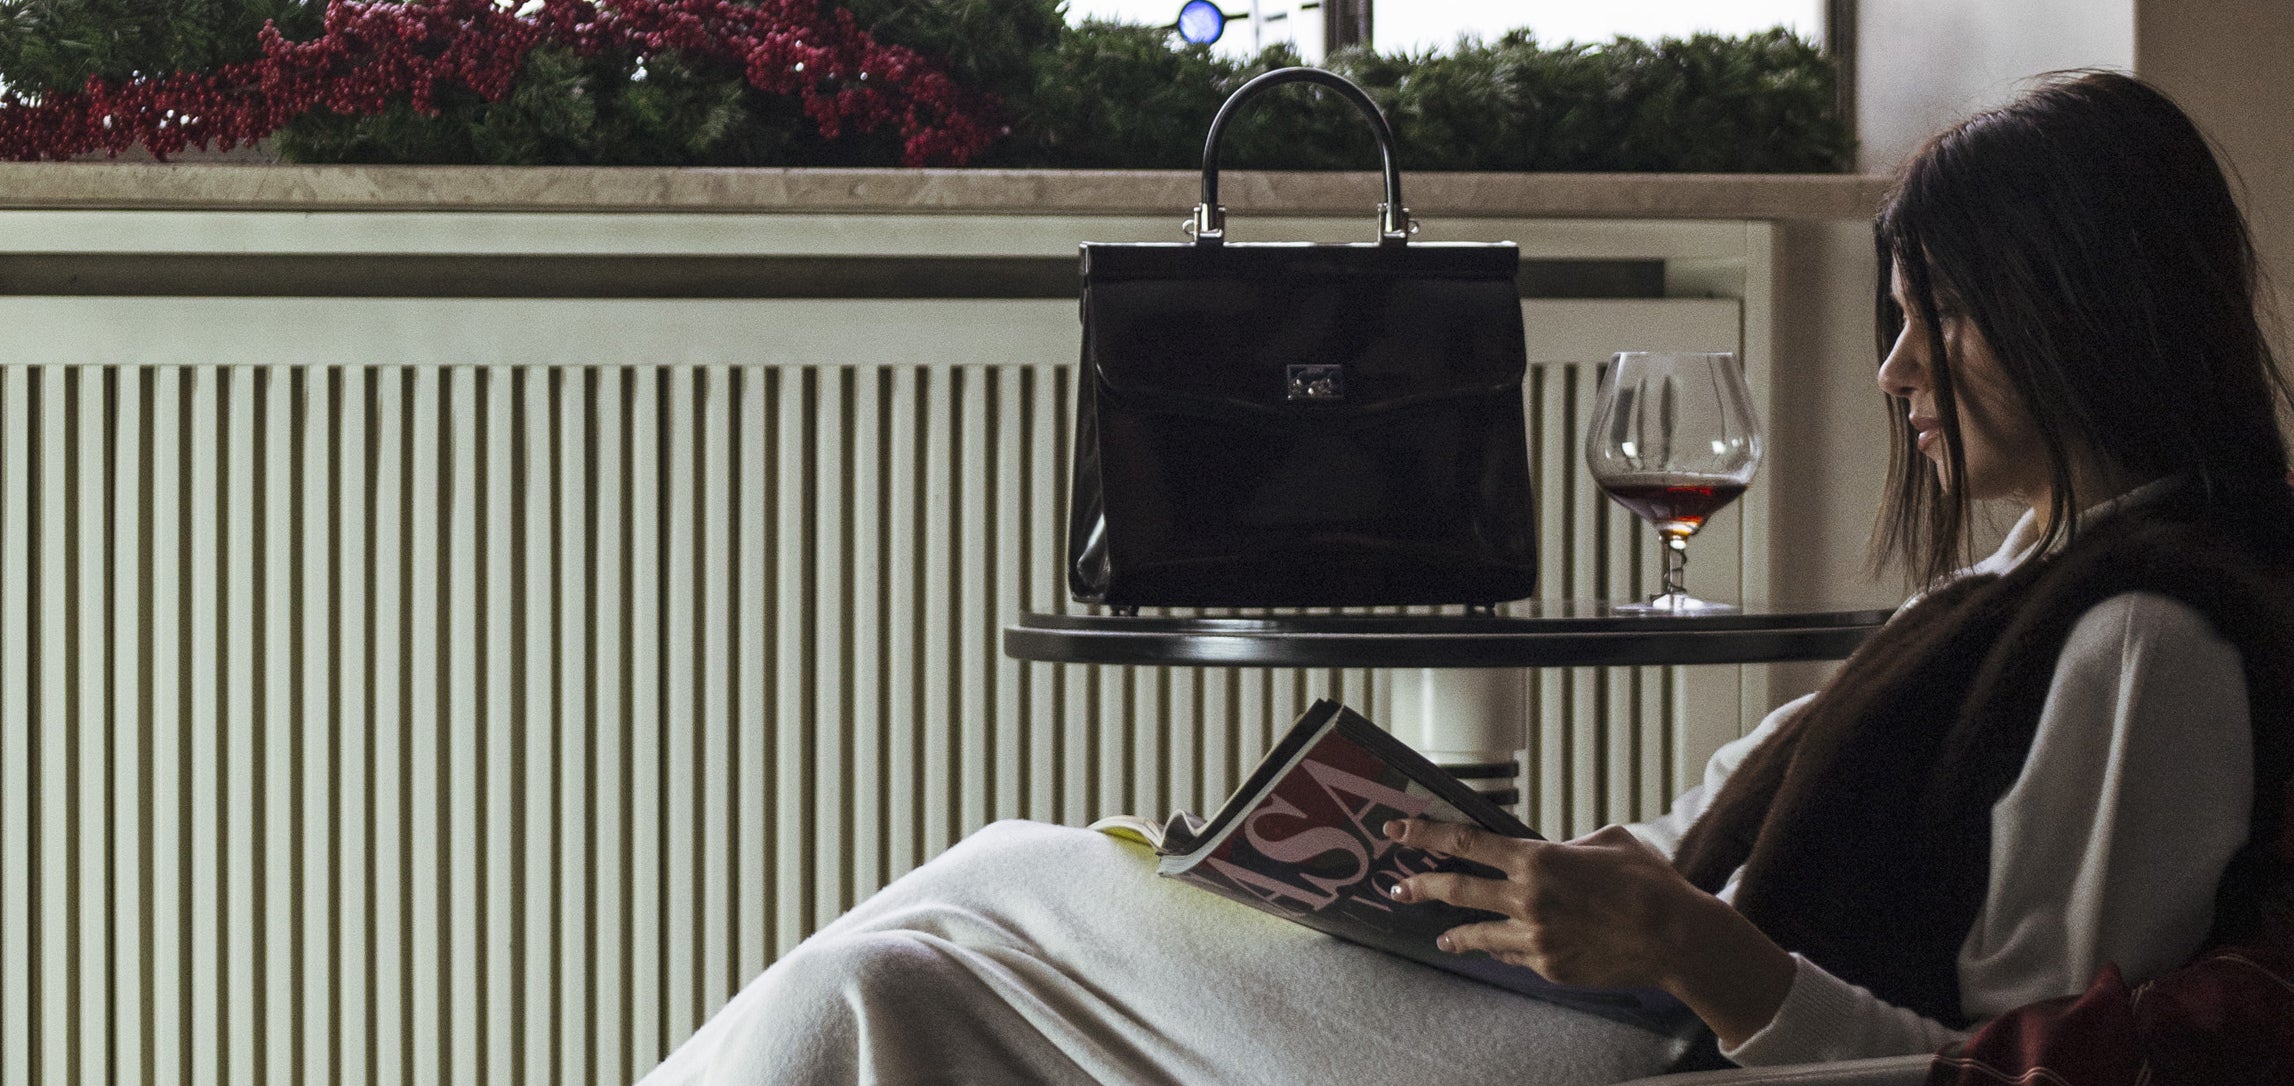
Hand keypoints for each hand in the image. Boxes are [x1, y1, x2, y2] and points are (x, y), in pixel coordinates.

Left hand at [1381, 819, 1699, 989]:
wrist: (1676, 937)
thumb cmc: (1647, 882)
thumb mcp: (1606, 841)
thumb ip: (1566, 845)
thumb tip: (1551, 851)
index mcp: (1538, 858)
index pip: (1465, 842)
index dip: (1426, 836)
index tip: (1398, 833)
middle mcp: (1528, 898)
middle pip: (1457, 889)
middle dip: (1420, 886)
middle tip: (1398, 886)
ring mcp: (1535, 937)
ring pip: (1476, 933)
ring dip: (1455, 933)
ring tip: (1442, 935)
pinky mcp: (1548, 966)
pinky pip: (1512, 955)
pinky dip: (1502, 950)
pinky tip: (1495, 949)